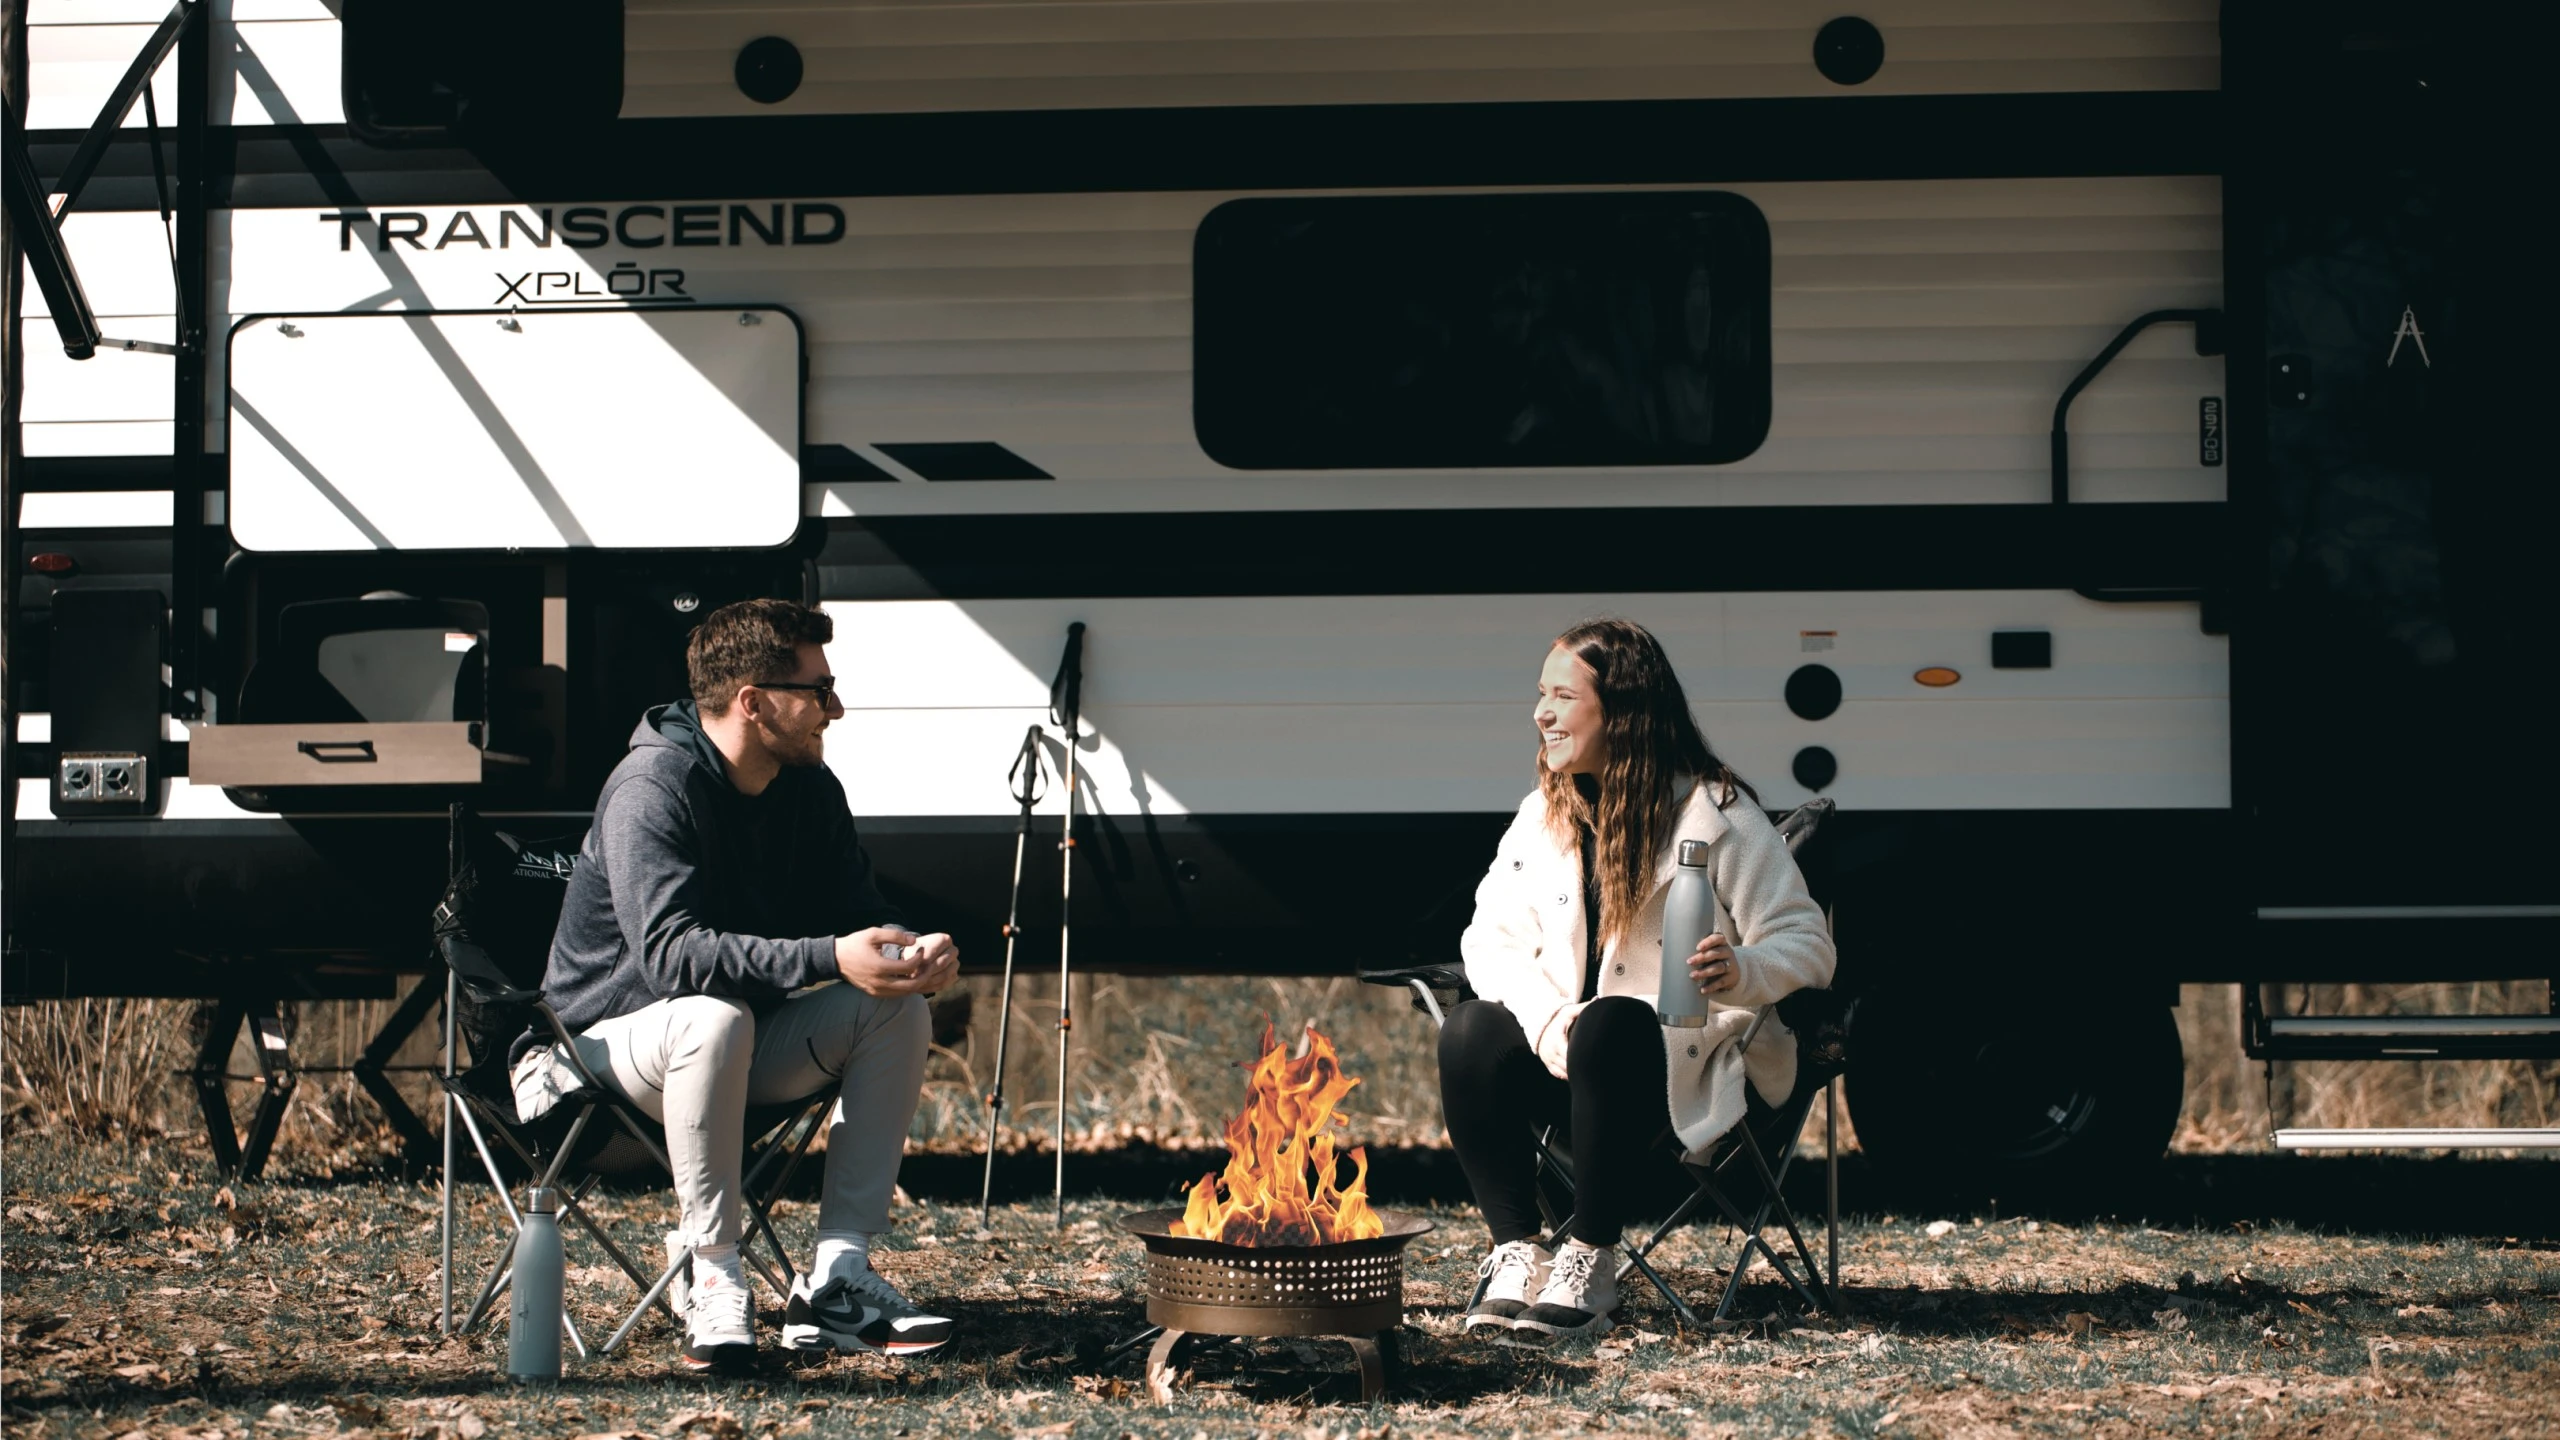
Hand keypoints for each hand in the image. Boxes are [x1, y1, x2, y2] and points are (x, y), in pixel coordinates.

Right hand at [834, 926, 955, 996]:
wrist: (836, 960)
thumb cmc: (855, 944)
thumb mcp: (873, 934)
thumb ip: (895, 936)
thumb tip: (914, 941)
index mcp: (879, 966)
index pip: (909, 967)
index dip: (920, 958)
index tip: (921, 949)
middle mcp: (879, 982)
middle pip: (912, 985)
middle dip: (925, 975)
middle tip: (928, 964)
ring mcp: (877, 991)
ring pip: (906, 993)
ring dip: (918, 983)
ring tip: (921, 970)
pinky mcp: (875, 994)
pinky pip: (897, 995)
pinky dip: (907, 988)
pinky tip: (911, 977)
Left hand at [905, 932, 959, 994]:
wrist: (918, 958)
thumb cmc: (915, 952)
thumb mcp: (912, 951)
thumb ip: (915, 958)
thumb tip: (917, 972)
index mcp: (945, 939)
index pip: (934, 950)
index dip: (923, 960)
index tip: (912, 967)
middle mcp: (953, 950)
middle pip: (941, 964)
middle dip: (927, 972)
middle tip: (914, 978)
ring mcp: (955, 964)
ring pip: (944, 975)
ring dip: (929, 981)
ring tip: (916, 984)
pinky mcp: (954, 976)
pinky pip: (944, 984)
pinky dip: (931, 987)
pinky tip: (921, 987)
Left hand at [1687, 934, 1738, 995]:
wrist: (1733, 972)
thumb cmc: (1713, 958)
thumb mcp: (1709, 950)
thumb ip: (1693, 947)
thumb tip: (1665, 944)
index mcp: (1722, 943)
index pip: (1718, 938)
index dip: (1709, 942)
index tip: (1697, 947)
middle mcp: (1728, 953)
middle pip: (1716, 953)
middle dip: (1702, 957)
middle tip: (1689, 962)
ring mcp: (1731, 965)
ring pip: (1719, 967)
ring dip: (1704, 972)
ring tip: (1692, 976)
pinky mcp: (1731, 978)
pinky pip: (1721, 982)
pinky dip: (1711, 986)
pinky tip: (1702, 990)